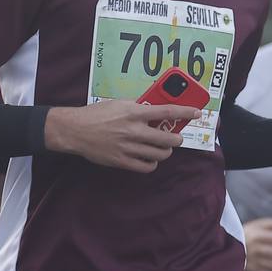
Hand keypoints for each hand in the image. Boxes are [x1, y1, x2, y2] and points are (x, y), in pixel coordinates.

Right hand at [44, 99, 198, 172]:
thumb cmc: (96, 114)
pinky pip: (145, 167)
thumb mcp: (118, 103)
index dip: (185, 112)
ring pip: (159, 155)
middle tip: (175, 139)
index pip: (166, 111)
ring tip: (162, 150)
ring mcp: (128, 147)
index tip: (196, 112)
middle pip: (167, 139)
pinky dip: (151, 164)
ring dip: (165, 153)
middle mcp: (134, 130)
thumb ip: (137, 107)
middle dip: (176, 140)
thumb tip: (154, 109)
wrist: (75, 130)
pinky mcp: (121, 161)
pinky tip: (149, 160)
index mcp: (134, 112)